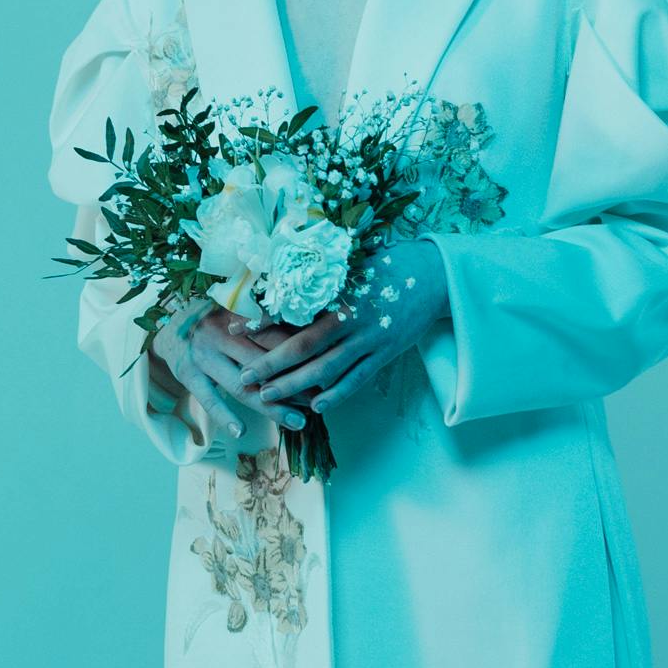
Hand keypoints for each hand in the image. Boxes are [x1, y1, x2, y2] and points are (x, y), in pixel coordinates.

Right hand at [153, 304, 306, 459]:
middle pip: (265, 364)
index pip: (277, 338)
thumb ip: (267, 324)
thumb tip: (312, 340)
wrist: (165, 320)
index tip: (326, 371)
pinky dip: (224, 415)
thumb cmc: (214, 319)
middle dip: (295, 385)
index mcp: (239, 316)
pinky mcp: (188, 373)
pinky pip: (209, 398)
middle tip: (319, 402)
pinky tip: (241, 431)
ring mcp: (204, 355)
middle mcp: (222, 333)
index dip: (302, 356)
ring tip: (298, 422)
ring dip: (272, 406)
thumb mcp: (238, 313)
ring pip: (243, 386)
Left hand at [239, 239, 450, 418]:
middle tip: (243, 378)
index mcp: (338, 290)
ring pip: (327, 368)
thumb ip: (321, 275)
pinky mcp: (385, 353)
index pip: (292, 309)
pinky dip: (337, 394)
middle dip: (271, 364)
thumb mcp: (352, 261)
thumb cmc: (388, 263)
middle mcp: (350, 317)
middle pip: (304, 347)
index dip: (260, 321)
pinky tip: (317, 406)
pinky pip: (358, 378)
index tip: (232, 329)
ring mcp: (369, 338)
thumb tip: (280, 276)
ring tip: (268, 396)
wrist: (435, 275)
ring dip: (295, 384)